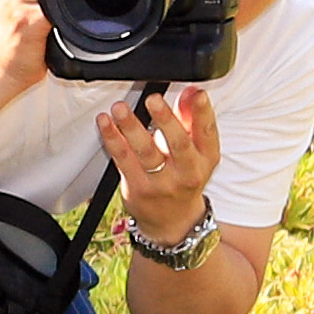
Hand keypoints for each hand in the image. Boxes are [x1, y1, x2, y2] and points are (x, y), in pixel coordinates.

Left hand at [92, 81, 223, 237]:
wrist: (172, 222)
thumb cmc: (184, 179)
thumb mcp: (198, 153)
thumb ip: (192, 120)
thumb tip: (190, 91)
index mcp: (205, 159)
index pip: (207, 133)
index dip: (203, 112)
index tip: (196, 93)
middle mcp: (186, 173)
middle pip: (178, 144)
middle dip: (166, 120)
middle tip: (153, 99)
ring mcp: (161, 183)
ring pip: (146, 152)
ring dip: (131, 127)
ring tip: (120, 108)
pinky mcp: (137, 188)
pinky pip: (123, 160)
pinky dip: (113, 139)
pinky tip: (105, 123)